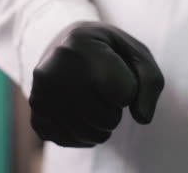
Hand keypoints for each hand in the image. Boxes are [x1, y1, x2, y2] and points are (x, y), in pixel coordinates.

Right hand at [29, 21, 163, 146]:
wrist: (66, 46)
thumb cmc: (108, 50)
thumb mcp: (136, 53)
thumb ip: (151, 82)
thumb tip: (143, 119)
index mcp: (79, 45)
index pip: (125, 93)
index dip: (130, 86)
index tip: (116, 69)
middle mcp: (52, 71)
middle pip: (108, 119)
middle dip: (116, 107)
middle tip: (103, 85)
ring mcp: (39, 96)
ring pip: (92, 135)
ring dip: (103, 123)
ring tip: (93, 97)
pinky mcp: (36, 116)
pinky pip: (73, 142)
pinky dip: (85, 132)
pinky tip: (79, 109)